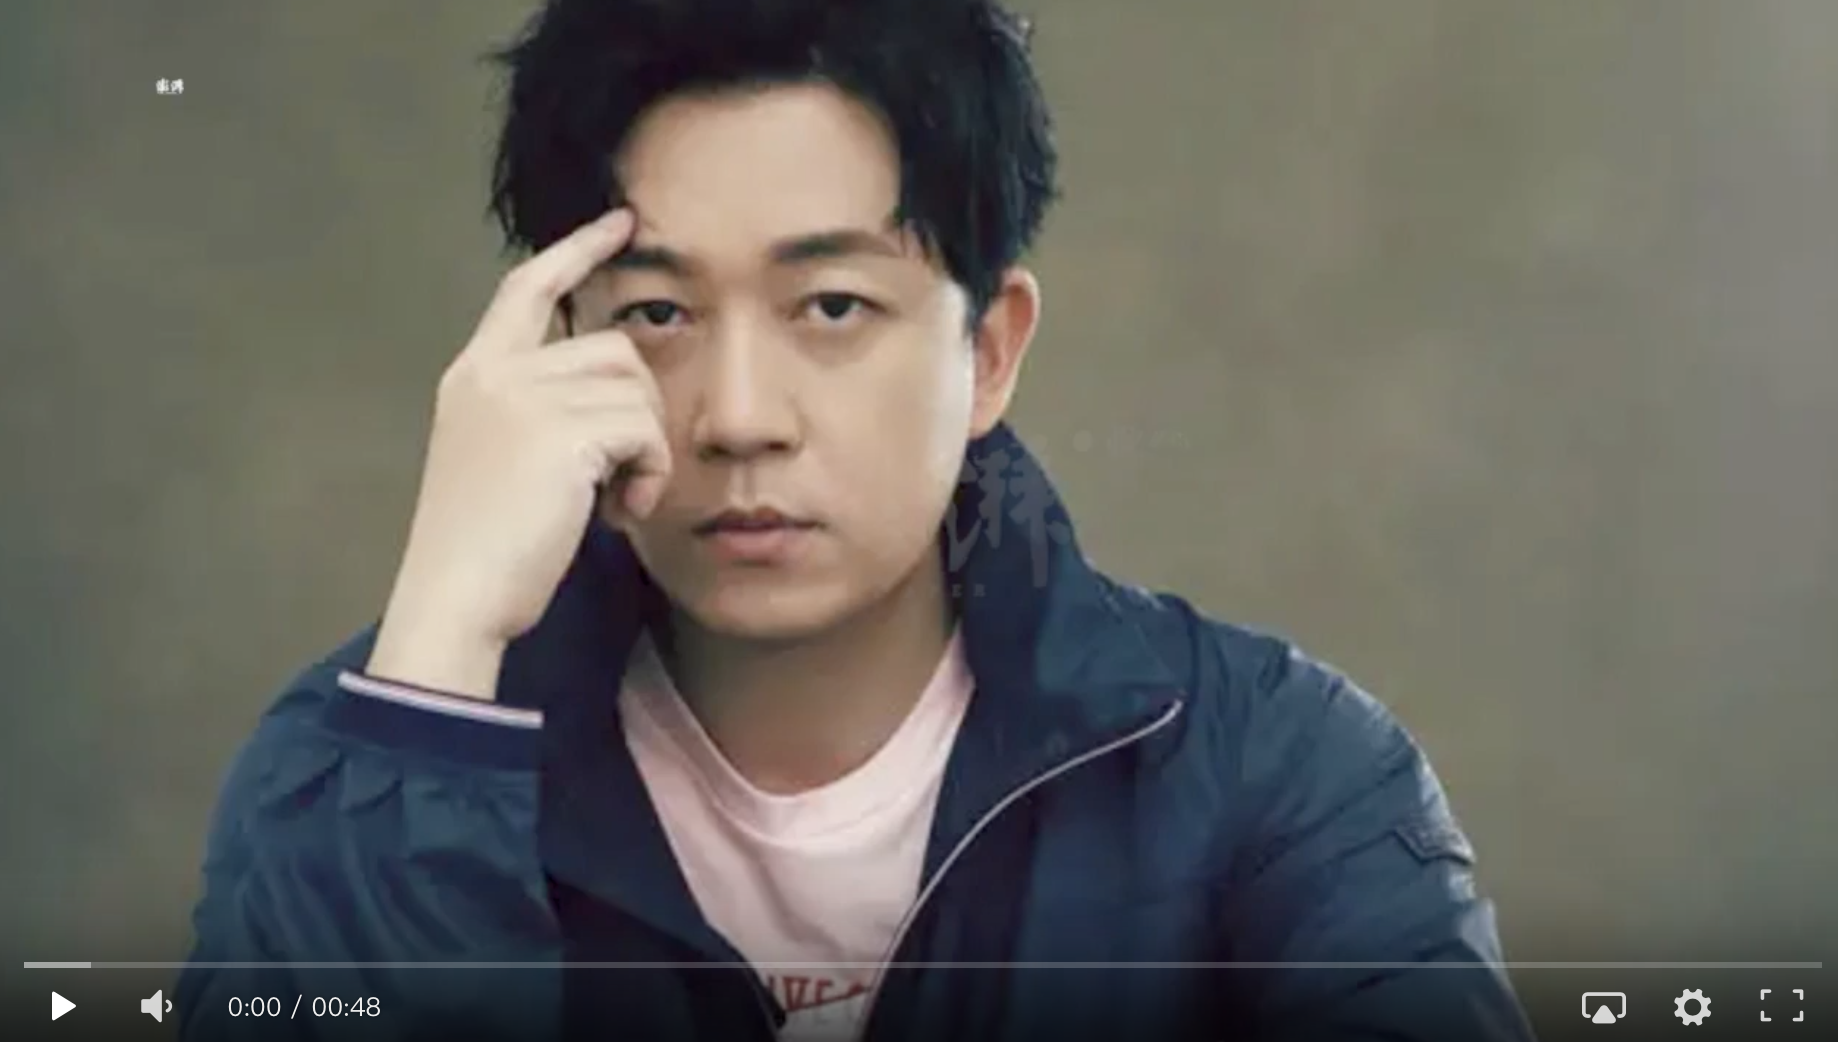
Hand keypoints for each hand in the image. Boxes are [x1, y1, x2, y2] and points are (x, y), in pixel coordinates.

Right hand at [366, 209, 669, 699]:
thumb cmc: (486, 550)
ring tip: (614, 499)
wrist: (455, 600)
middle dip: (637, 411)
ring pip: (635, 388)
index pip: (527, 288)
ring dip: (645, 448)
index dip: (578, 251)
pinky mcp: (559, 432)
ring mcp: (524, 398)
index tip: (621, 224)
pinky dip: (650, 474)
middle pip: (613, 349)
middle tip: (619, 479)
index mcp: (473, 375)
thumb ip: (538, 413)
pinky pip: (644, 430)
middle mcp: (495, 374)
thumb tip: (616, 392)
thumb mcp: (501, 461)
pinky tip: (620, 512)